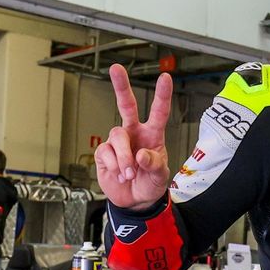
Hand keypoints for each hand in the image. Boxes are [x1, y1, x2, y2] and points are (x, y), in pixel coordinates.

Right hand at [96, 64, 173, 209]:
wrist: (134, 201)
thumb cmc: (150, 183)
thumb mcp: (160, 177)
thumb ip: (154, 165)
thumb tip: (141, 154)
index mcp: (152, 134)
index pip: (158, 112)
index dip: (162, 95)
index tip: (165, 78)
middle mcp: (134, 133)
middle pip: (126, 105)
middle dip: (121, 86)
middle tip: (116, 69)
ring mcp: (118, 142)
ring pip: (117, 136)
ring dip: (124, 157)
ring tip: (130, 174)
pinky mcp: (104, 153)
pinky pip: (106, 152)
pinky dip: (115, 166)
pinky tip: (120, 175)